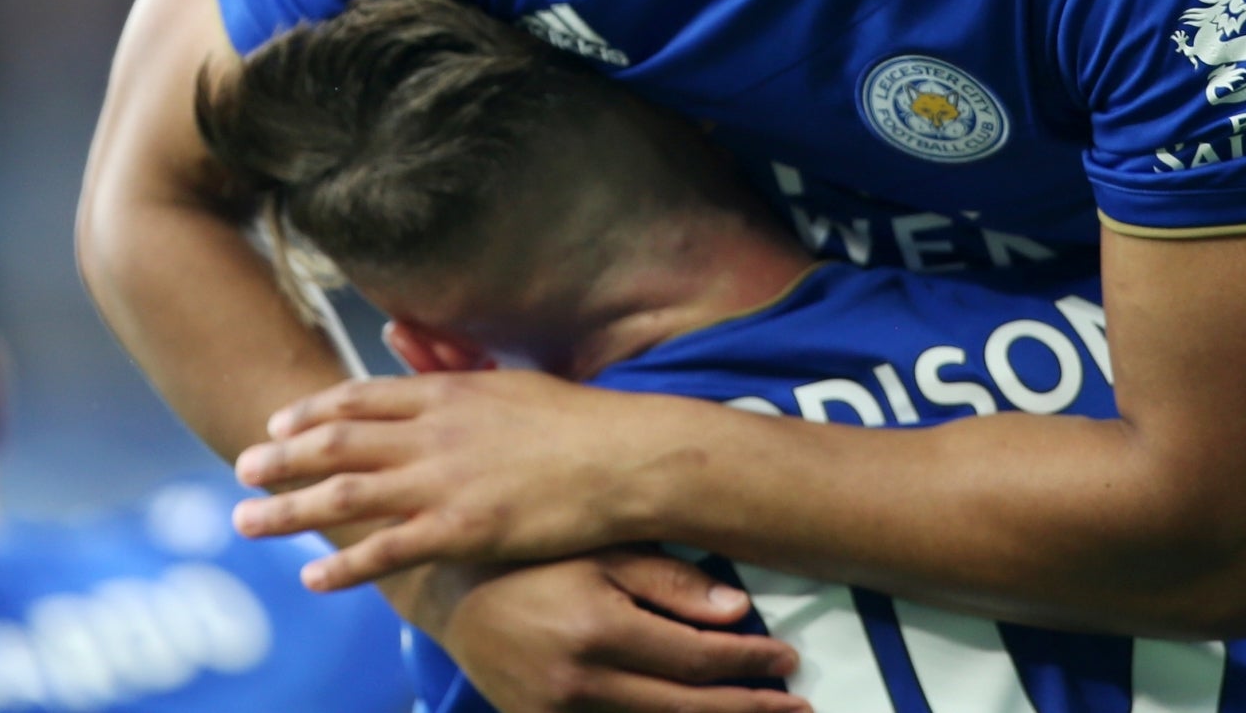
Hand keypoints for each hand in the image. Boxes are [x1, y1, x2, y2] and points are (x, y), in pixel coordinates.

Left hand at [232, 370, 700, 585]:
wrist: (624, 458)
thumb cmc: (576, 419)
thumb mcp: (506, 378)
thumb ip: (449, 363)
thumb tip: (402, 333)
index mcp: (446, 392)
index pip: (358, 398)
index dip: (309, 413)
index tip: (275, 424)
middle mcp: (433, 432)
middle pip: (336, 442)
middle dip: (280, 458)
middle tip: (239, 472)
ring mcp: (444, 481)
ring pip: (346, 494)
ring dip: (288, 508)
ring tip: (244, 523)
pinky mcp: (462, 529)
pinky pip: (387, 549)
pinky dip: (343, 564)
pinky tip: (311, 576)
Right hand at [433, 551, 806, 712]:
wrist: (448, 588)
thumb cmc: (531, 553)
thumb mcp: (599, 548)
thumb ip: (667, 580)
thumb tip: (737, 609)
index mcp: (597, 630)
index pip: (695, 658)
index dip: (749, 663)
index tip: (788, 661)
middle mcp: (577, 684)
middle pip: (685, 710)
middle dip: (748, 711)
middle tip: (798, 709)